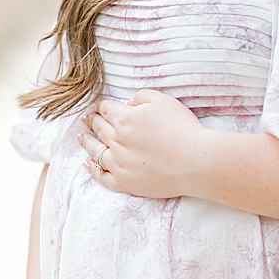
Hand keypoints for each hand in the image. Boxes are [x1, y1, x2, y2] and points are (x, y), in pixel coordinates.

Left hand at [79, 89, 209, 199]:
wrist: (195, 161)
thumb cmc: (182, 128)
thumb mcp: (164, 100)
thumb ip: (141, 97)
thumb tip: (128, 104)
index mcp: (125, 119)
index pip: (107, 109)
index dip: (102, 106)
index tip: (99, 106)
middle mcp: (117, 141)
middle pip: (99, 128)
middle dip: (92, 121)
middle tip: (86, 119)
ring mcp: (119, 163)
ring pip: (96, 151)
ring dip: (87, 142)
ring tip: (82, 138)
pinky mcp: (125, 182)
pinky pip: (102, 176)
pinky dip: (92, 169)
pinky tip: (88, 164)